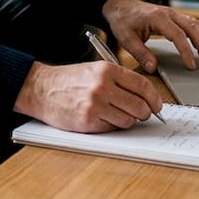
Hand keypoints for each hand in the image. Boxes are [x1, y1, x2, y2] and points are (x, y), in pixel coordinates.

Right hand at [13, 60, 163, 131]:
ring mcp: (95, 105)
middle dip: (144, 113)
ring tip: (115, 114)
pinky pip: (112, 128)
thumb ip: (119, 80)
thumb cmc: (69, 80)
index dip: (154, 98)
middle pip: (139, 106)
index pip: (142, 85)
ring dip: (127, 121)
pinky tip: (101, 118)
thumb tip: (145, 97)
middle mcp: (103, 86)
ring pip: (128, 120)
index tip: (157, 105)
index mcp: (107, 70)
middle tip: (141, 114)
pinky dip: (111, 126)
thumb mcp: (95, 70)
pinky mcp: (88, 121)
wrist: (41, 89)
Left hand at [101, 0, 198, 73]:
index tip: (191, 65)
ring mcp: (172, 13)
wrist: (119, 6)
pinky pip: (192, 23)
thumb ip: (140, 54)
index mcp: (157, 18)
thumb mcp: (126, 39)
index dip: (187, 51)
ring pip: (195, 24)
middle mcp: (168, 13)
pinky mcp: (173, 16)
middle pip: (192, 28)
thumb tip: (153, 68)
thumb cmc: (122, 21)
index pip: (178, 35)